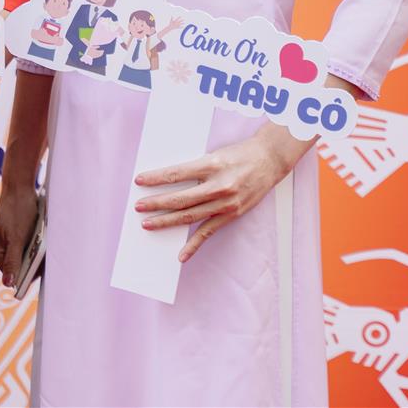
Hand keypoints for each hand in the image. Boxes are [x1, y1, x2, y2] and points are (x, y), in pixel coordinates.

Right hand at [0, 181, 37, 286]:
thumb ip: (12, 261)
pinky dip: (38, 245)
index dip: (27, 275)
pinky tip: (44, 240)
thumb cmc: (16, 211)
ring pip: (27, 256)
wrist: (20, 186)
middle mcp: (2, 249)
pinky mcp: (20, 234)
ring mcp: (11, 241)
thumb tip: (8, 284)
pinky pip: (31, 246)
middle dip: (33, 263)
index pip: (12, 274)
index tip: (41, 273)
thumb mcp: (16, 238)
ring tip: (44, 246)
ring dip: (37, 254)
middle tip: (45, 257)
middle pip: (20, 265)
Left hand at [133, 125, 310, 261]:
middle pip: (180, 198)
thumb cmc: (239, 154)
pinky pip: (208, 232)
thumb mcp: (213, 154)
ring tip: (148, 224)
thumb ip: (194, 168)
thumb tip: (168, 180)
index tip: (139, 181)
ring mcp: (226, 203)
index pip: (176, 174)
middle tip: (138, 207)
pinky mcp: (232, 215)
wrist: (269, 160)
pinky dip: (193, 245)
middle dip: (156, 203)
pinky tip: (181, 254)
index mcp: (211, 165)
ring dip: (167, 222)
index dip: (156, 179)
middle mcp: (218, 186)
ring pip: (190, 216)